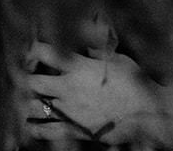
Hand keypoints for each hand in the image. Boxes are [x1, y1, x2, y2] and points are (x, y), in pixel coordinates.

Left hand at [21, 42, 163, 143]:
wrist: (144, 112)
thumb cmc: (132, 81)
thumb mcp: (116, 58)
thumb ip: (95, 51)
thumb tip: (85, 41)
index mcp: (78, 66)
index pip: (45, 52)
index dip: (34, 49)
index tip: (34, 49)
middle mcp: (68, 88)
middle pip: (32, 82)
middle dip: (29, 77)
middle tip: (31, 74)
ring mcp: (68, 111)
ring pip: (34, 106)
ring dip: (31, 101)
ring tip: (34, 98)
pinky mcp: (72, 130)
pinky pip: (44, 131)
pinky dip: (34, 127)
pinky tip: (31, 124)